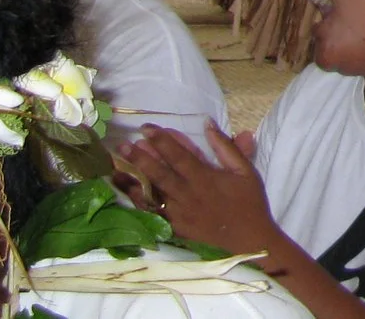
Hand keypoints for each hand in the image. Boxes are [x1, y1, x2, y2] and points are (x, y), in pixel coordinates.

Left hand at [115, 126, 278, 258]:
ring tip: (115, 169)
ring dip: (133, 180)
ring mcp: (178, 213)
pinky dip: (138, 205)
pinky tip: (128, 195)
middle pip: (158, 173)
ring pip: (150, 194)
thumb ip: (226, 147)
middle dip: (139, 157)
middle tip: (123, 146)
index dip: (161, 140)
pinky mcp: (174, 228)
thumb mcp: (245, 171)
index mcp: (204, 177)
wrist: (247, 241)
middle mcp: (187, 193)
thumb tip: (208, 124)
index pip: (178, 154)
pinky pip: (152, 214)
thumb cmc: (249, 203)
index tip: (146, 128)